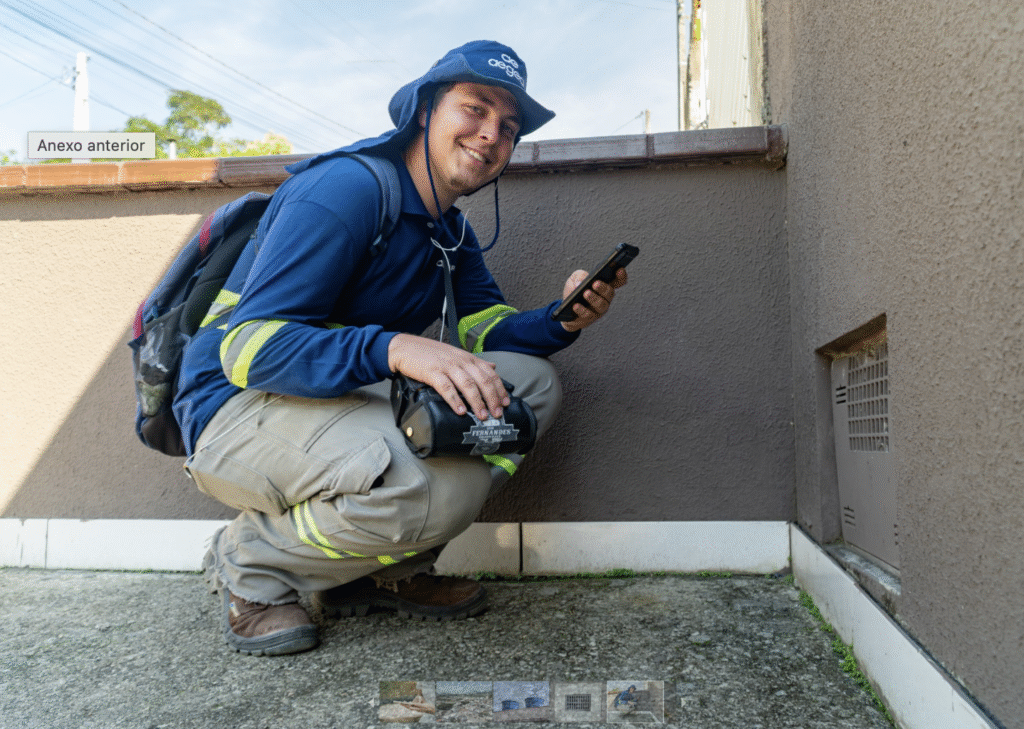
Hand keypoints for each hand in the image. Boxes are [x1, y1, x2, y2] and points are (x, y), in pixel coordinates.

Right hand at [387, 333, 509, 419]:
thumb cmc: (429, 353)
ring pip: (467, 384)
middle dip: (492, 398)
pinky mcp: (432, 372)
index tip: (505, 403)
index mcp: (467, 358)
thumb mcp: (455, 354)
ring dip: (477, 402)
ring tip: (481, 415)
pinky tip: (461, 410)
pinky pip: (447, 387)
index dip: (499, 389)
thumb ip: (474, 362)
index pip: (489, 373)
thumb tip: (493, 367)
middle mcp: (460, 361)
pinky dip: (455, 400)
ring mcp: (446, 366)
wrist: (404, 347)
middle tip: (496, 413)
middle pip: (482, 380)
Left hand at [559, 266, 627, 331]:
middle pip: (610, 293)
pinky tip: (575, 305)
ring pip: (601, 305)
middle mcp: (605, 298)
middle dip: (604, 288)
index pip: (618, 280)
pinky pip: (588, 315)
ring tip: (586, 293)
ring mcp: (599, 309)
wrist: (565, 309)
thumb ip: (579, 276)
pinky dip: (581, 309)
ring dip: (594, 299)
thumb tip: (580, 282)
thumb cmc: (574, 290)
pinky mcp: (590, 318)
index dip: (621, 276)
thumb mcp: (575, 279)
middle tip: (596, 283)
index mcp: (605, 285)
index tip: (619, 269)